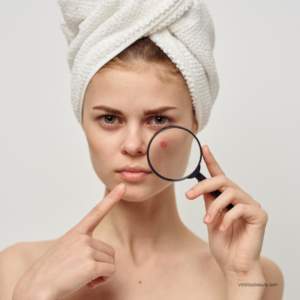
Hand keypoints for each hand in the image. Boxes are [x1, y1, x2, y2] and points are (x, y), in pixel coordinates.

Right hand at [13, 183, 125, 299]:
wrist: (34, 290)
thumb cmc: (49, 273)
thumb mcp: (64, 251)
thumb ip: (82, 246)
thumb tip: (102, 256)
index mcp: (75, 233)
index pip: (96, 212)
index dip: (111, 199)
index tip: (122, 187)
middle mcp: (82, 238)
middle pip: (109, 250)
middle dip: (102, 264)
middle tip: (84, 273)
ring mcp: (86, 249)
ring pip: (111, 262)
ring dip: (102, 273)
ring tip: (83, 277)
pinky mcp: (90, 265)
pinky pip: (110, 271)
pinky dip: (103, 280)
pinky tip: (88, 283)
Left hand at [185, 145, 267, 280]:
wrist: (234, 265)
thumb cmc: (223, 243)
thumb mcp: (211, 217)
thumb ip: (209, 201)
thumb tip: (202, 186)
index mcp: (228, 197)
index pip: (220, 175)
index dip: (212, 161)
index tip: (205, 148)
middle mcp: (241, 197)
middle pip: (222, 180)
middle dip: (203, 185)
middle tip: (188, 195)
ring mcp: (251, 205)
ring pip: (230, 192)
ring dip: (215, 207)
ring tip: (207, 221)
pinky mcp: (259, 215)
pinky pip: (240, 208)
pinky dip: (227, 218)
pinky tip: (222, 228)